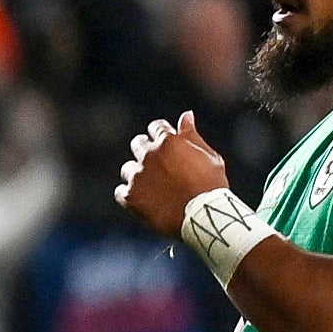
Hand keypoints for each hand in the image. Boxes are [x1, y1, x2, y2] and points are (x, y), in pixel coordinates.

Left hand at [115, 111, 226, 237]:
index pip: (156, 127)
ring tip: (153, 187)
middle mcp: (149, 155)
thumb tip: (186, 115)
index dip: (161, 135)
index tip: (166, 145)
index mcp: (168, 141)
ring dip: (137, 174)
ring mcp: (137, 176)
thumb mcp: (209, 156)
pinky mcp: (130, 196)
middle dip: (146, 150)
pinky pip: (120, 192)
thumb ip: (192, 135)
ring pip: (128, 168)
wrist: (205, 216)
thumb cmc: (211, 185)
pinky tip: (143, 200)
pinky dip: (129, 195)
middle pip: (138, 143)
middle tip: (158, 165)